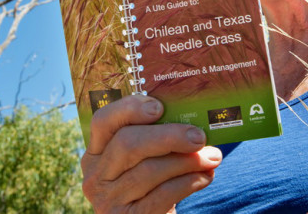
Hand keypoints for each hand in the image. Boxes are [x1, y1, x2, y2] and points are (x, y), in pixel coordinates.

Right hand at [80, 95, 221, 213]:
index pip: (103, 121)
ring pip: (149, 170)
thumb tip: (192, 123)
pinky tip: (205, 177)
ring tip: (212, 157)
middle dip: (169, 136)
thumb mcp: (141, 161)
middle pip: (128, 143)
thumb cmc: (149, 186)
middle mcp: (96, 176)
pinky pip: (162, 194)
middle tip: (199, 136)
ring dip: (187, 161)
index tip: (160, 107)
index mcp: (96, 152)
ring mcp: (108, 200)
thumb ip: (154, 140)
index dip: (129, 109)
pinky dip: (189, 183)